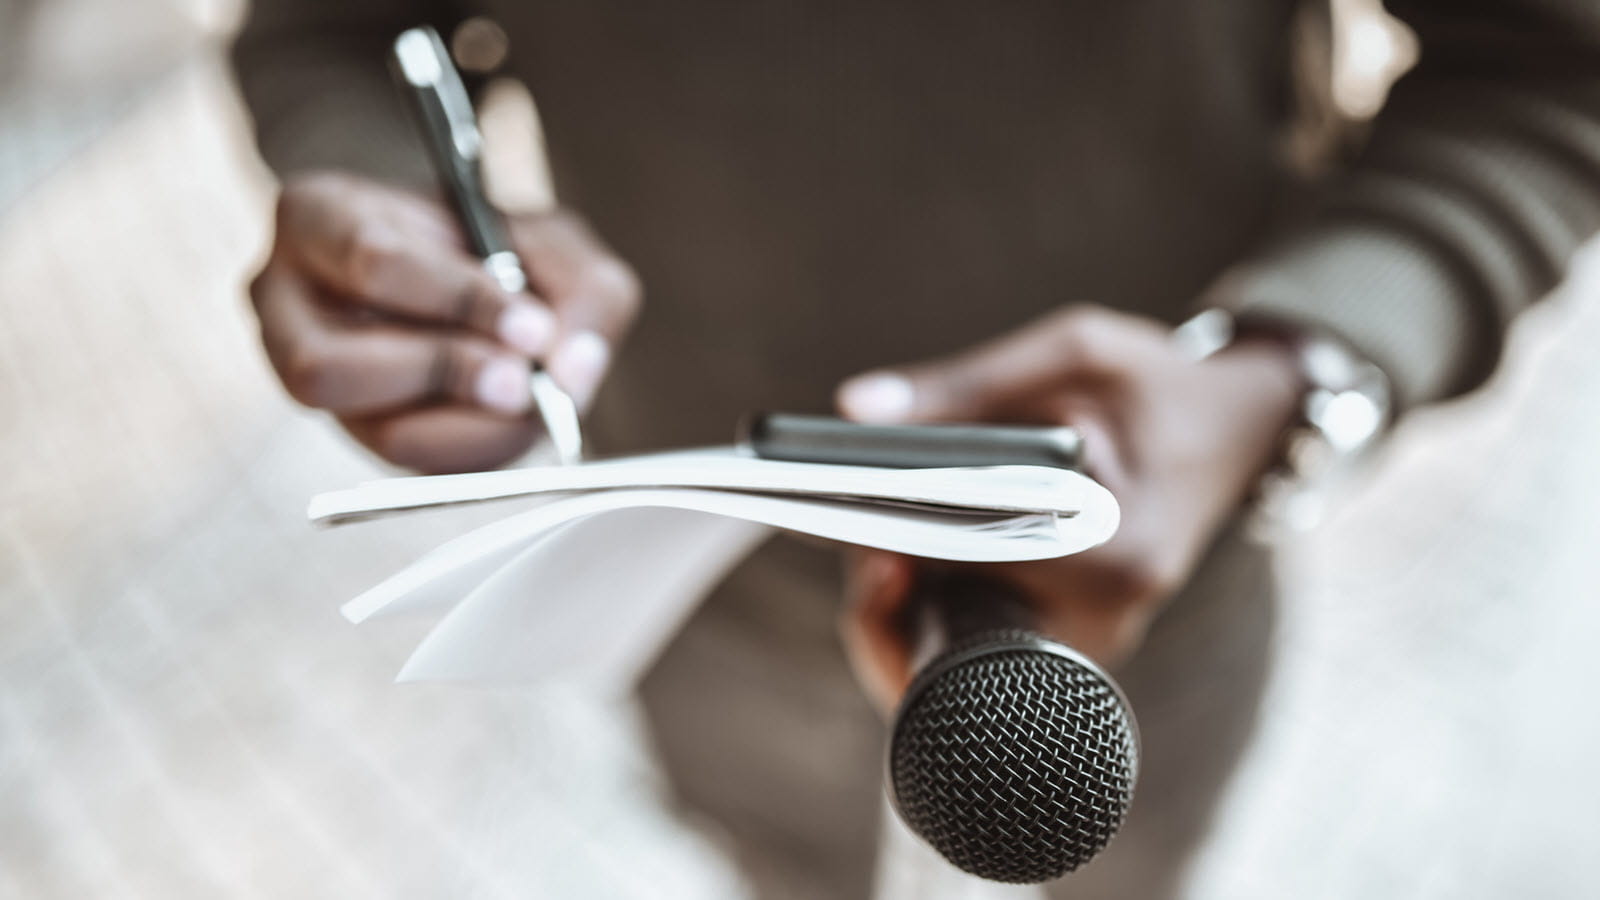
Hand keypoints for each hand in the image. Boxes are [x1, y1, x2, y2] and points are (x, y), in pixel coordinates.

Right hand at [249, 171, 640, 472]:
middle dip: (443, 376)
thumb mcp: (549, 238)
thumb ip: (581, 289)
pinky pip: (408, 467)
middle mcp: (283, 302)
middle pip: (330, 366)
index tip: (534, 326)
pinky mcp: (355, 433)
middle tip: (523, 380)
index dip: (457, 300)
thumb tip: (572, 372)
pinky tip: (516, 422)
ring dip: (463, 425)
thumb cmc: (493, 243)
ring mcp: (305, 378)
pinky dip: (476, 450)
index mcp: (314, 218)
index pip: (370, 260)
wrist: (464, 267)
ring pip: (364, 429)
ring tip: (525, 399)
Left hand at [833, 305, 1301, 711]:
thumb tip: (853, 410)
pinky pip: (984, 645)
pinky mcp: (1076, 638)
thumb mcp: (1074, 353)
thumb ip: (966, 382)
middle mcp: (1109, 614)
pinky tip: (914, 564)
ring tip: (879, 549)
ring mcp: (1093, 637)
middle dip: (892, 596)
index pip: (977, 570)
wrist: (1237, 429)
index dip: (899, 554)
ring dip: (907, 610)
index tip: (852, 530)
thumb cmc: (1157, 385)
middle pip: (961, 635)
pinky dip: (938, 610)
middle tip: (857, 544)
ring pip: (963, 656)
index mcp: (1116, 549)